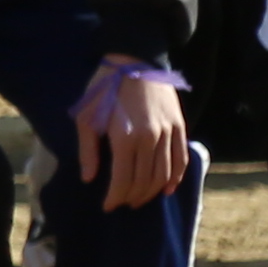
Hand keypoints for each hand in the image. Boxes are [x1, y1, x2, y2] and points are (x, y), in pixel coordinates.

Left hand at [74, 57, 196, 211]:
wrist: (134, 60)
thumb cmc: (104, 89)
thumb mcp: (86, 117)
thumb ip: (89, 150)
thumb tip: (90, 179)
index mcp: (125, 137)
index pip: (123, 180)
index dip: (115, 198)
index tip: (107, 207)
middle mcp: (150, 139)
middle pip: (145, 181)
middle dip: (132, 197)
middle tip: (122, 204)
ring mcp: (168, 133)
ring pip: (164, 175)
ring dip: (152, 192)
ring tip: (139, 199)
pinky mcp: (180, 127)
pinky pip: (181, 160)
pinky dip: (176, 178)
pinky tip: (167, 189)